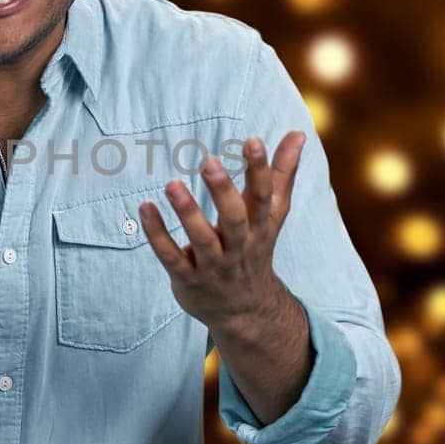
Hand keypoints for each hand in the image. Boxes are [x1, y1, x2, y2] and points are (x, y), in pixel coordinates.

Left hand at [137, 130, 304, 331]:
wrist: (244, 311)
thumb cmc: (255, 249)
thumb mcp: (272, 214)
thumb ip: (282, 173)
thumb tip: (299, 132)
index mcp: (259, 227)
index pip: (263, 197)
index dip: (260, 170)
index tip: (253, 140)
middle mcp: (239, 247)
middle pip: (235, 219)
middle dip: (223, 192)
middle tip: (209, 162)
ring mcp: (213, 266)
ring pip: (201, 240)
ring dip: (187, 212)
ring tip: (171, 184)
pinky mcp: (188, 279)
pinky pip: (171, 257)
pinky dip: (158, 235)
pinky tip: (145, 208)